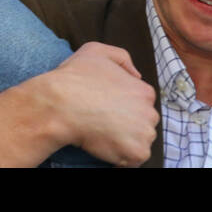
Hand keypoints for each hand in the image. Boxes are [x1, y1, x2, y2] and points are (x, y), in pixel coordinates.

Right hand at [0, 42, 157, 166]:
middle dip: (129, 124)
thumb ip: (121, 58)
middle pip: (144, 123)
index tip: (108, 110)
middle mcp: (149, 112)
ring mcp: (144, 134)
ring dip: (126, 141)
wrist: (61, 104)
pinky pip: (134, 160)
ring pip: (140, 141)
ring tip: (104, 136)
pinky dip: (121, 158)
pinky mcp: (136, 152)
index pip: (141, 104)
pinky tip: (105, 147)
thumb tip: (136, 75)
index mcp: (143, 91)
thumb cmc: (75, 78)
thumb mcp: (96, 51)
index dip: (124, 107)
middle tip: (105, 123)